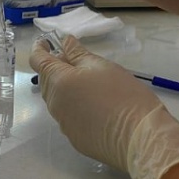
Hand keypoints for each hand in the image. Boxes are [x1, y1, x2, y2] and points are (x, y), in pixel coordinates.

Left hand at [30, 34, 178, 178]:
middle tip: (76, 62)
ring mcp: (62, 123)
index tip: (46, 42)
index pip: (38, 60)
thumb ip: (78, 53)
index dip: (40, 49)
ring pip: (56, 99)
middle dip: (55, 68)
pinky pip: (67, 116)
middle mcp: (54, 102)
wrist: (140, 137)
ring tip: (87, 84)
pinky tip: (94, 106)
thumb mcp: (102, 66)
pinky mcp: (74, 138)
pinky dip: (74, 106)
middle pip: (46, 80)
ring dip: (64, 88)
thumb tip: (64, 41)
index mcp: (58, 81)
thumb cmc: (122, 94)